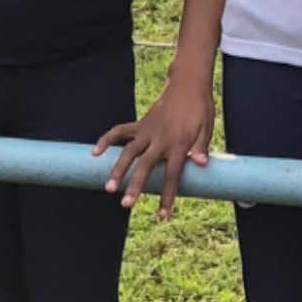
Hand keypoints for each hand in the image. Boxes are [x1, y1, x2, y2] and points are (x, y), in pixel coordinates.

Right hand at [100, 76, 213, 211]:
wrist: (187, 85)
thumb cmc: (200, 110)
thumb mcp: (206, 128)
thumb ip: (202, 147)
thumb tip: (202, 165)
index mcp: (179, 143)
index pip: (172, 174)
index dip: (168, 196)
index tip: (163, 216)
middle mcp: (160, 139)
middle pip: (145, 166)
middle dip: (135, 186)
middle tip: (126, 205)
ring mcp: (147, 131)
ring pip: (128, 152)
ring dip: (117, 170)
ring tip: (108, 188)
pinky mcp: (139, 124)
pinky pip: (119, 132)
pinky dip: (106, 140)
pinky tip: (95, 153)